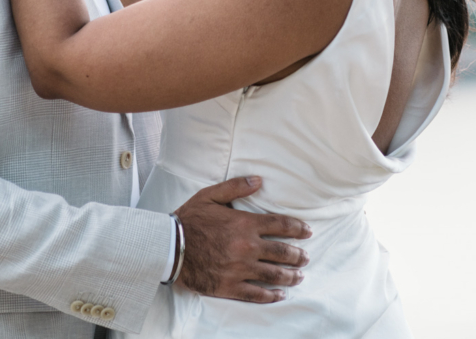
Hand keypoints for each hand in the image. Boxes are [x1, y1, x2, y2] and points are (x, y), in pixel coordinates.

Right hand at [174, 176, 310, 302]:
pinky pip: (256, 294)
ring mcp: (239, 269)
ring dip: (290, 276)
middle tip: (306, 257)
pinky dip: (271, 296)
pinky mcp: (229, 286)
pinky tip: (280, 295)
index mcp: (244, 224)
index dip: (298, 228)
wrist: (168, 246)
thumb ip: (236, 186)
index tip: (308, 232)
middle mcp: (246, 247)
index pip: (280, 225)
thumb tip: (259, 180)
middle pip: (282, 252)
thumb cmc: (189, 219)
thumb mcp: (210, 195)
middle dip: (298, 255)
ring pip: (273, 274)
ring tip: (299, 276)